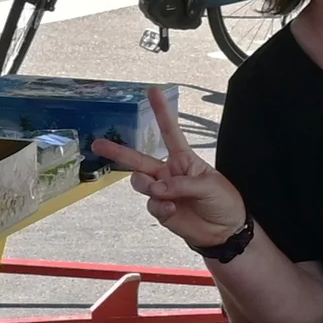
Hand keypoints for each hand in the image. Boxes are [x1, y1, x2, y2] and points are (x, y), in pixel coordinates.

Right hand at [90, 88, 248, 252]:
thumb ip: (181, 184)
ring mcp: (162, 191)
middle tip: (97, 145)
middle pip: (138, 159)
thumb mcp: (209, 186)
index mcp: (183, 159)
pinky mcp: (161, 210)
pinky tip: (172, 209)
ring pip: (140, 182)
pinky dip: (159, 206)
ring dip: (146, 186)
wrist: (225, 232)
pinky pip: (150, 204)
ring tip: (160, 193)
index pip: (170, 132)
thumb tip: (155, 188)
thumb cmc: (223, 201)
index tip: (153, 91)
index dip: (161, 112)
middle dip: (117, 151)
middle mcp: (168, 172)